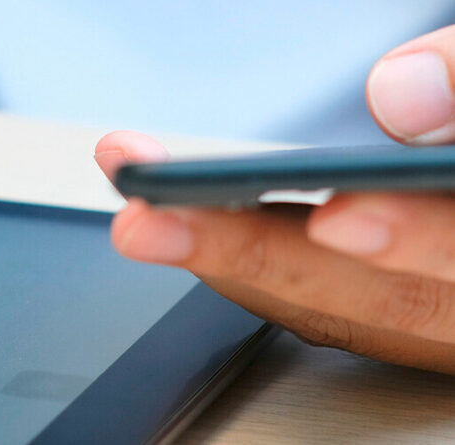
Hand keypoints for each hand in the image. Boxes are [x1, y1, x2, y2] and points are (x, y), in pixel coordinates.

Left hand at [95, 26, 454, 373]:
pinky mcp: (410, 316)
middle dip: (260, 258)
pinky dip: (255, 269)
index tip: (338, 216)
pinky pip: (329, 307)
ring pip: (346, 315)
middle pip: (394, 303)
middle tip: (150, 219)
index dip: (420, 240)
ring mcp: (451, 323)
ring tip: (145, 214)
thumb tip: (403, 98)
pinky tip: (194, 226)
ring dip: (233, 266)